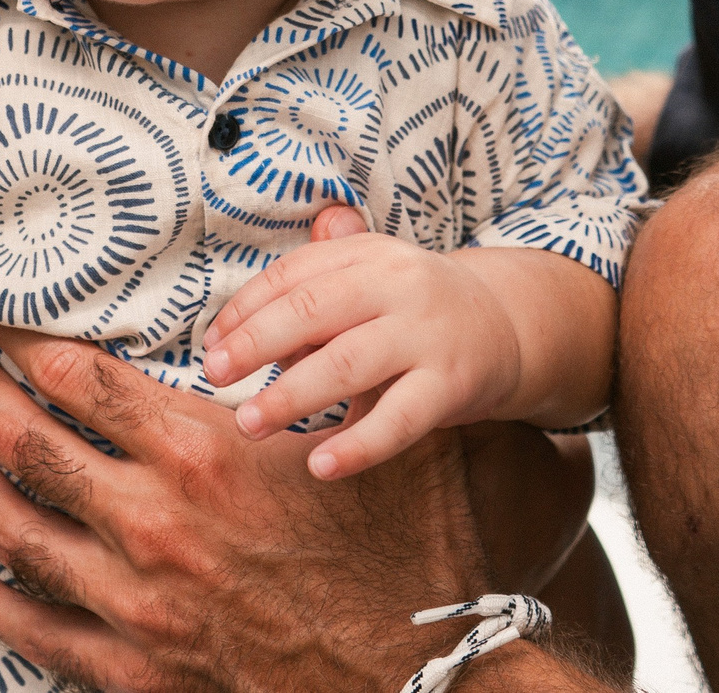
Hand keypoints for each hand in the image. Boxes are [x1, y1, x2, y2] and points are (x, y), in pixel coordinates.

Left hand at [0, 315, 496, 692]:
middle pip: (28, 442)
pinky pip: (36, 629)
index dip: (20, 337)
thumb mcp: (387, 424)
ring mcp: (135, 604)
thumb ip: (345, 333)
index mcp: (202, 455)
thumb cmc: (411, 555)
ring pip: (15, 528)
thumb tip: (340, 215)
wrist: (424, 684)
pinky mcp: (136, 670)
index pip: (77, 378)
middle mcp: (152, 525)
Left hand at [202, 234, 523, 479]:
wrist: (506, 326)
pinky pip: (400, 418)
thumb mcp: (367, 283)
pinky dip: (358, 444)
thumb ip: (308, 297)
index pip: (293, 275)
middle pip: (313, 308)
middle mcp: (398, 284)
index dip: (245, 309)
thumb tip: (232, 330)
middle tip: (215, 377)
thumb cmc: (413, 310)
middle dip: (256, 343)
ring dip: (291, 395)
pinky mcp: (452, 383)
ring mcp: (427, 334)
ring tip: (250, 422)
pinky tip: (321, 465)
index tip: (211, 346)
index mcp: (368, 254)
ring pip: (348, 363)